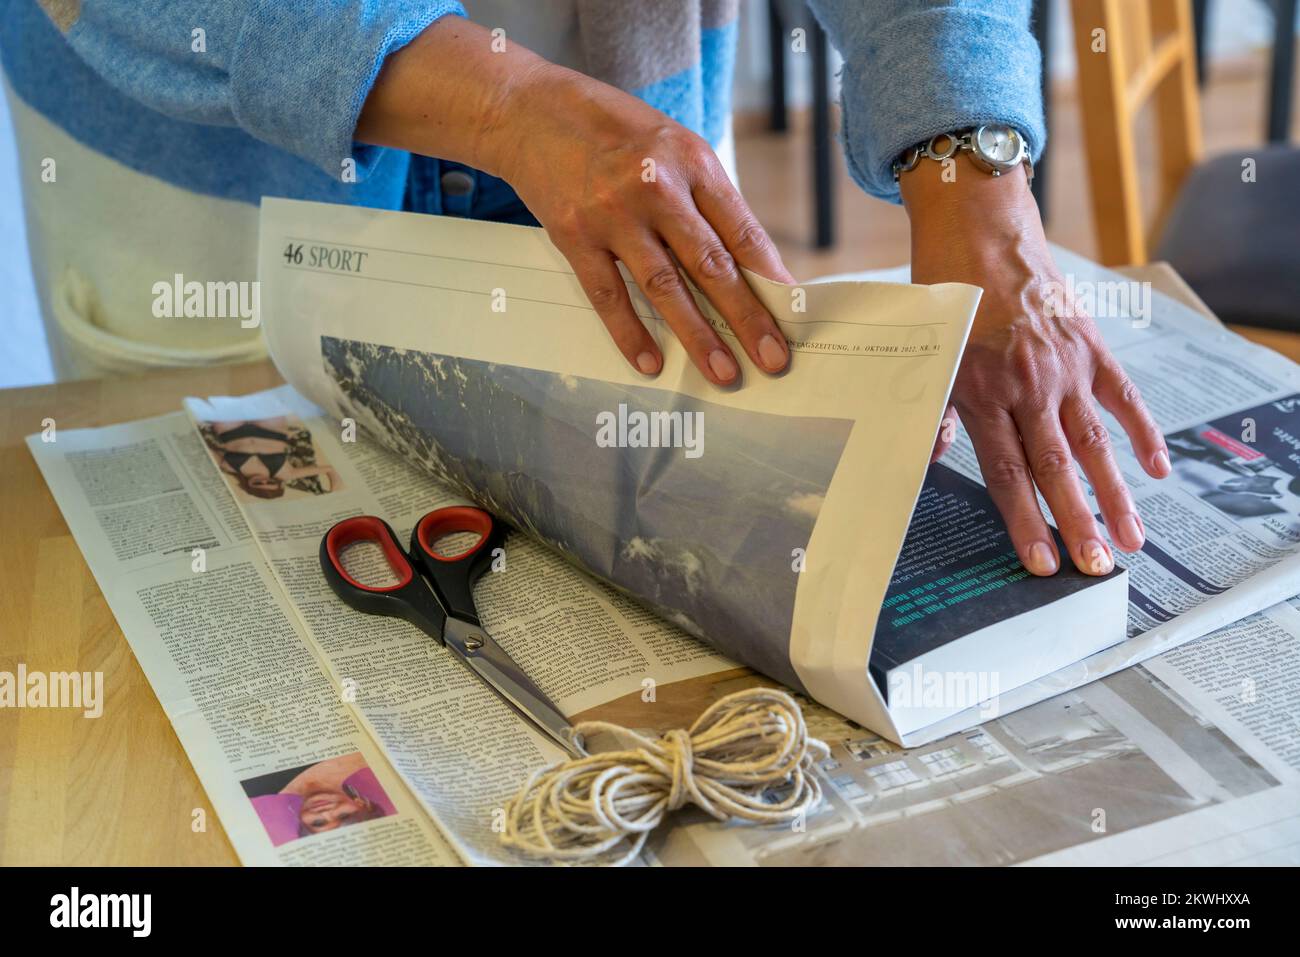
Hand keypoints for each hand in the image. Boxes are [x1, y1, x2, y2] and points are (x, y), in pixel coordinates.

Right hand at [359, 19, 792, 385]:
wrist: (532, 112)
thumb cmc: (615, 133)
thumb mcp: (673, 147)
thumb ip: (706, 201)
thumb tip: (747, 267)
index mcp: (692, 162)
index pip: (741, 230)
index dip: (770, 276)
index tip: (793, 313)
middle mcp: (656, 187)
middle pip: (711, 265)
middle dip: (747, 318)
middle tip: (773, 360)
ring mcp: (614, 214)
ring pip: (664, 287)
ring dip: (697, 335)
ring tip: (723, 372)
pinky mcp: (574, 236)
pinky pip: (608, 294)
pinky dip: (629, 332)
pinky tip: (649, 363)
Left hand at [903, 154, 1170, 576]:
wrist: (980, 231)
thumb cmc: (945, 297)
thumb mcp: (927, 357)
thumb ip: (935, 414)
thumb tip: (933, 461)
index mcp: (982, 394)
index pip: (1007, 473)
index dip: (1025, 521)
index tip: (1042, 562)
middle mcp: (1028, 385)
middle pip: (1057, 468)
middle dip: (1078, 522)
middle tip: (1097, 565)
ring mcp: (1065, 366)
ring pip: (1095, 442)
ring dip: (1115, 494)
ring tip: (1132, 538)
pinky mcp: (1089, 345)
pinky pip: (1123, 395)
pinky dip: (1142, 432)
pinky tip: (1157, 469)